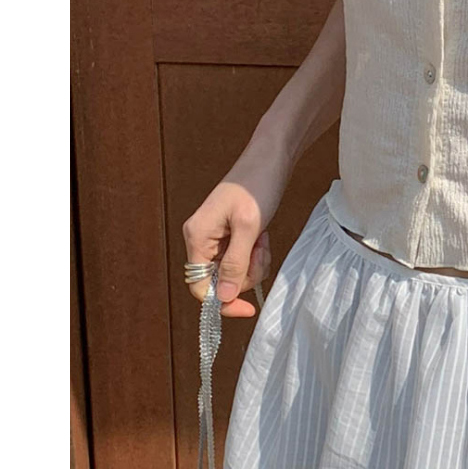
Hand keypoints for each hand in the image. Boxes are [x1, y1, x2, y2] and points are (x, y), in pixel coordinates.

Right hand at [182, 162, 283, 316]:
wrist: (270, 160)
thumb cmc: (257, 186)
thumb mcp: (249, 228)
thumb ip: (235, 264)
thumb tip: (222, 297)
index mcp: (197, 237)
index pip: (199, 286)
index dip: (223, 301)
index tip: (249, 307)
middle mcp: (200, 239)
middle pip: (219, 281)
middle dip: (245, 273)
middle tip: (260, 248)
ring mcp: (215, 238)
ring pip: (234, 272)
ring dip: (253, 262)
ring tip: (261, 237)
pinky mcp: (230, 236)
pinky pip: (242, 259)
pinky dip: (255, 253)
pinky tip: (262, 234)